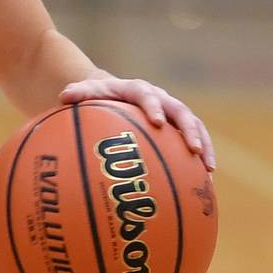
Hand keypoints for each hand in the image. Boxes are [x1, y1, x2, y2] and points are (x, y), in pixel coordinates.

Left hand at [60, 75, 215, 169]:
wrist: (113, 92)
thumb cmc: (98, 96)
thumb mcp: (86, 92)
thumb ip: (78, 93)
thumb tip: (63, 96)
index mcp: (138, 89)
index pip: (147, 95)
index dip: (154, 107)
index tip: (156, 122)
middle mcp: (160, 99)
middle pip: (180, 111)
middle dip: (189, 130)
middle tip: (194, 149)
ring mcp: (172, 113)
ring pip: (195, 126)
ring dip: (204, 146)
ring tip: (208, 170)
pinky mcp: (178, 128)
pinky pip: (194, 141)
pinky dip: (201, 159)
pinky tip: (205, 183)